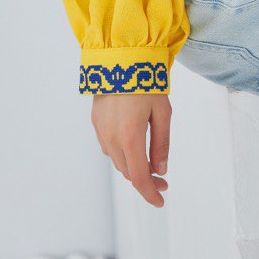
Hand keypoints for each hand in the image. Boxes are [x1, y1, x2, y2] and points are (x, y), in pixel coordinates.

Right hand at [91, 91, 170, 206]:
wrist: (120, 58)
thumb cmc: (146, 82)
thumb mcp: (162, 112)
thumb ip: (161, 144)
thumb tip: (160, 171)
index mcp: (130, 138)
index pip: (139, 178)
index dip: (150, 194)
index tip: (161, 201)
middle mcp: (111, 139)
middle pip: (128, 172)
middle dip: (145, 180)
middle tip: (162, 180)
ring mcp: (101, 131)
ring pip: (117, 161)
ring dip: (133, 167)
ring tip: (150, 164)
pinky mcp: (96, 122)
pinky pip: (109, 147)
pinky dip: (122, 153)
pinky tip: (133, 146)